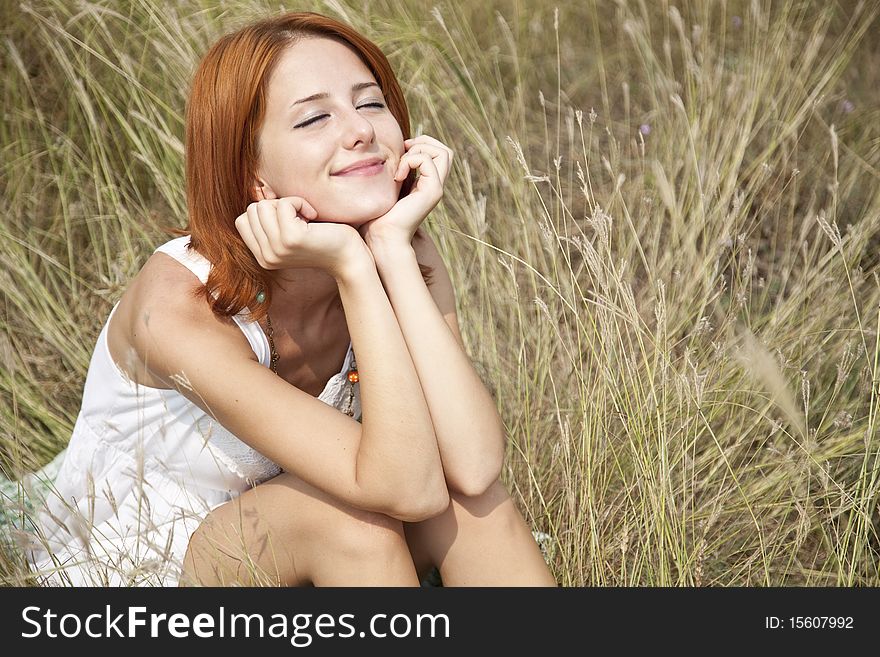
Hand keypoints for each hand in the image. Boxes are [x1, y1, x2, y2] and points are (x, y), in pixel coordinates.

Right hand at [235, 197, 364, 275]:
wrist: (350, 257)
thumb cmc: (324, 238)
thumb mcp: (289, 231)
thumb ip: (270, 221)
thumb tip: (255, 189)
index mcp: (263, 257)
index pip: (242, 220)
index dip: (266, 212)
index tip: (290, 220)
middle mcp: (266, 256)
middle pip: (252, 210)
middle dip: (277, 206)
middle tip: (301, 219)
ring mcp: (277, 249)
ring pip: (264, 205)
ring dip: (288, 204)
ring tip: (307, 218)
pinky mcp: (291, 238)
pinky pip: (283, 204)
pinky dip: (300, 202)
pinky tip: (314, 216)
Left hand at [358, 135, 452, 247]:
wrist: (382, 237)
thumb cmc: (379, 215)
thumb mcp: (389, 186)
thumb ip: (397, 171)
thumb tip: (392, 153)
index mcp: (427, 183)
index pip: (439, 154)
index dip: (423, 144)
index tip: (402, 151)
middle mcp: (436, 185)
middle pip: (446, 151)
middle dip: (424, 142)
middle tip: (405, 151)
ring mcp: (437, 188)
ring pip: (443, 152)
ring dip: (419, 150)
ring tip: (402, 167)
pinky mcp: (433, 191)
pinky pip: (426, 161)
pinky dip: (410, 161)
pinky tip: (397, 177)